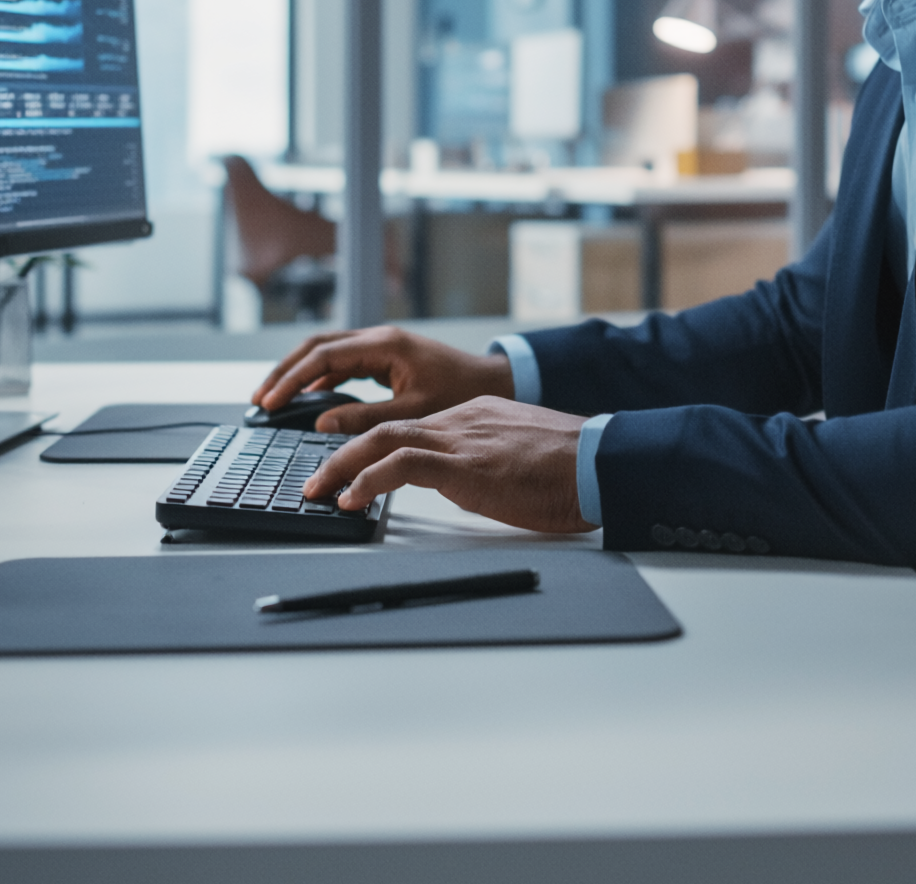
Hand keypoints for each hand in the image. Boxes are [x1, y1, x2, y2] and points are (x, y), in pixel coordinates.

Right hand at [249, 326, 513, 434]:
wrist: (496, 382)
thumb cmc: (461, 393)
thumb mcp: (412, 412)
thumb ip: (365, 418)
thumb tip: (322, 423)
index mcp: (385, 344)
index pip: (324, 354)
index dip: (292, 378)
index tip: (270, 400)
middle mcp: (379, 338)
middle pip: (317, 346)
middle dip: (285, 371)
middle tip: (260, 398)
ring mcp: (381, 345)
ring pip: (327, 352)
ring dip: (299, 373)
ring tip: (273, 397)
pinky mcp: (385, 357)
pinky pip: (342, 362)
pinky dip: (320, 377)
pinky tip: (307, 397)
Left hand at [302, 399, 593, 533]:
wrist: (598, 462)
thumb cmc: (572, 468)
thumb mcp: (520, 458)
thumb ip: (491, 462)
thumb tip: (479, 483)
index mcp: (473, 417)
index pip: (410, 428)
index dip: (374, 450)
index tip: (353, 469)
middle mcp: (459, 421)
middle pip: (384, 429)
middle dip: (342, 454)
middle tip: (317, 480)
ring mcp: (459, 439)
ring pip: (381, 441)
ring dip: (341, 468)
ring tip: (319, 491)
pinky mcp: (462, 464)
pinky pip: (400, 466)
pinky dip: (368, 481)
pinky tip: (351, 498)